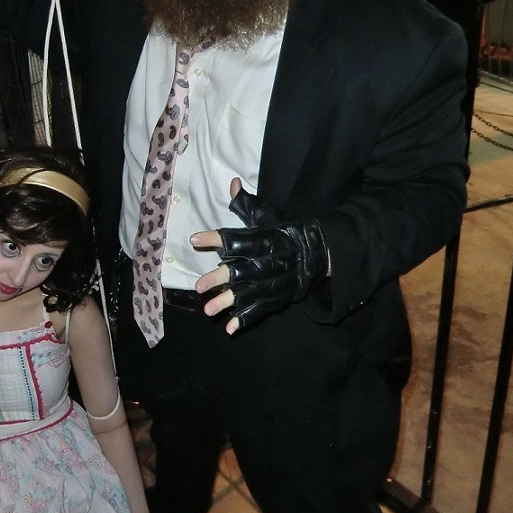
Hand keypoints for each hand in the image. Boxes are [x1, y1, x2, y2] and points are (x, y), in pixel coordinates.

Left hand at [191, 178, 328, 332]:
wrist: (317, 252)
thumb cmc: (285, 231)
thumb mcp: (268, 215)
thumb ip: (246, 205)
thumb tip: (233, 183)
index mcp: (265, 239)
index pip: (238, 238)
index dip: (217, 238)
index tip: (195, 239)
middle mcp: (268, 261)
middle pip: (242, 271)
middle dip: (220, 280)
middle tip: (199, 287)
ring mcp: (273, 281)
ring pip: (249, 294)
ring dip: (228, 303)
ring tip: (208, 311)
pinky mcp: (278, 296)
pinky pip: (261, 310)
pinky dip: (246, 320)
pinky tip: (230, 328)